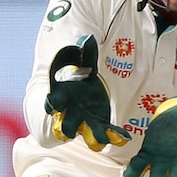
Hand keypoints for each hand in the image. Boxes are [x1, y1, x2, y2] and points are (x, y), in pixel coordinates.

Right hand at [45, 35, 131, 150]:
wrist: (81, 86)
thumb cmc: (77, 74)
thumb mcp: (83, 62)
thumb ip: (85, 54)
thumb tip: (88, 38)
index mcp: (61, 96)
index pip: (52, 102)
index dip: (52, 104)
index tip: (53, 104)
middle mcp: (70, 111)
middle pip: (66, 124)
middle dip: (68, 127)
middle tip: (71, 130)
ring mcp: (84, 119)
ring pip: (85, 133)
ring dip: (93, 137)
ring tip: (104, 139)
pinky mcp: (98, 123)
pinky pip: (105, 131)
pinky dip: (114, 135)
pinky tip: (124, 136)